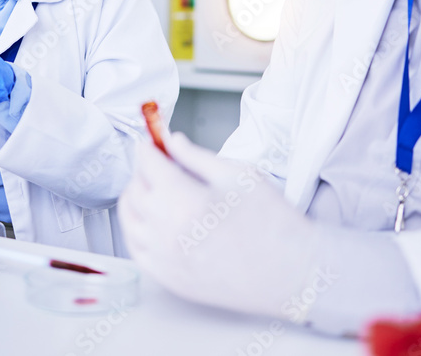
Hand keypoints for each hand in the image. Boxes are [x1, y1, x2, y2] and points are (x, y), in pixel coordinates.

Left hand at [118, 133, 325, 321]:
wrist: (291, 272)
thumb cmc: (272, 223)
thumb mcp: (238, 174)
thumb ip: (196, 156)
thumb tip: (171, 142)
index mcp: (182, 200)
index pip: (148, 164)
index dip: (148, 147)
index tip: (151, 141)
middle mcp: (165, 232)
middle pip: (135, 190)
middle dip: (143, 170)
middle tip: (159, 162)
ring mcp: (164, 259)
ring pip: (129, 220)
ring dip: (135, 198)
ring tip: (154, 189)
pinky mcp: (169, 278)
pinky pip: (136, 248)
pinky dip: (137, 229)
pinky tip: (151, 220)